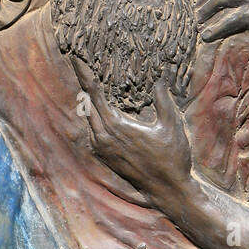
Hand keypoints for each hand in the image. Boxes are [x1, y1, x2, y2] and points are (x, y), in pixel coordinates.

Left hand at [71, 59, 192, 201]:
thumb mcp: (172, 125)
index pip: (93, 94)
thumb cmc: (172, 157)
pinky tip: (100, 108)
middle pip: (86, 103)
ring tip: (91, 81)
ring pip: (88, 118)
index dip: (85, 75)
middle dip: (84, 83)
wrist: (168, 190)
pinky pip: (93, 130)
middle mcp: (103, 138)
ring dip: (89, 100)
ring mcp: (101, 148)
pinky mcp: (104, 156)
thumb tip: (159, 77)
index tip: (76, 57)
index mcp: (115, 127)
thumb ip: (163, 99)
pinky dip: (94, 116)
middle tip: (80, 61)